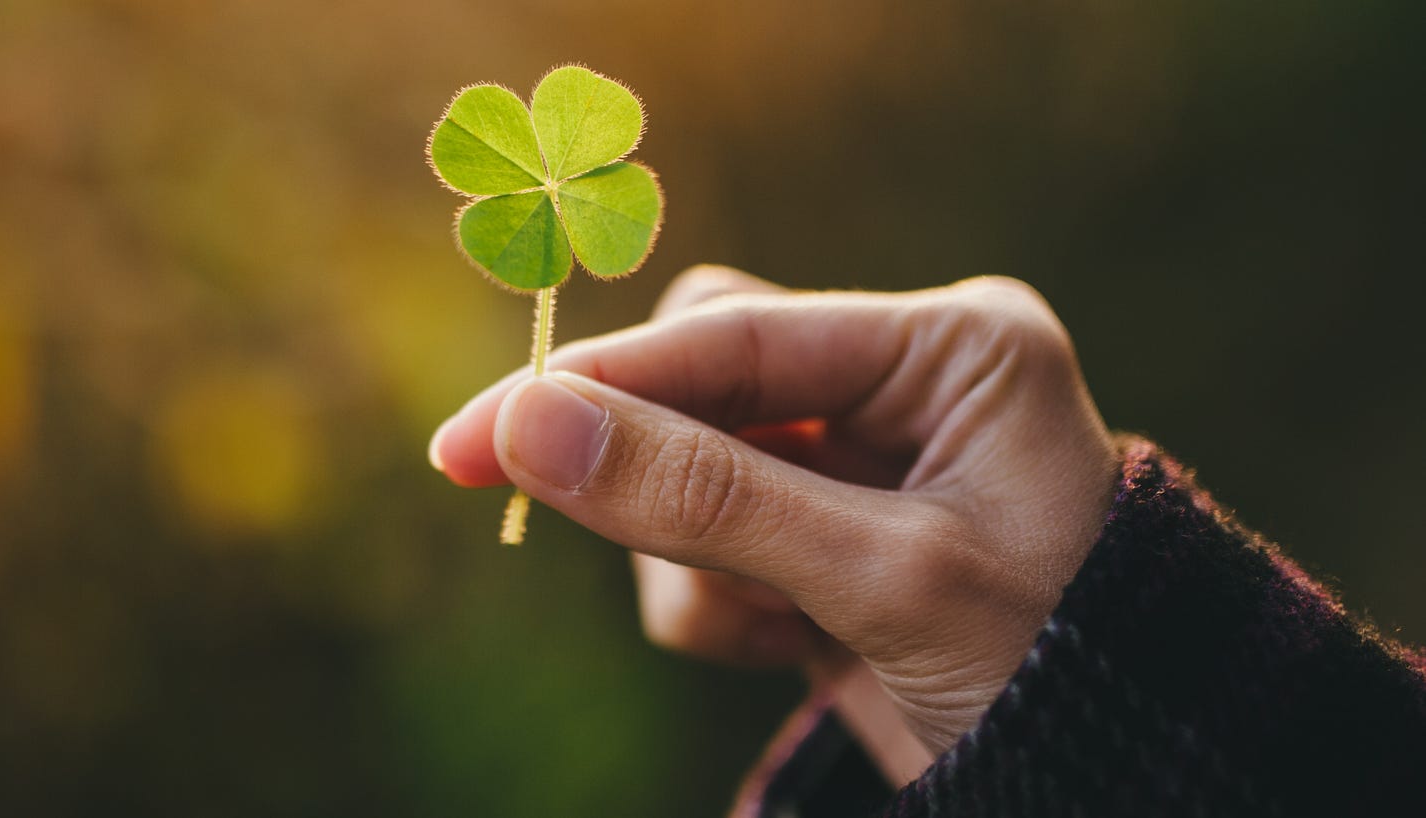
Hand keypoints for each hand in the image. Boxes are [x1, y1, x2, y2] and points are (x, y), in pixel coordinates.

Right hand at [430, 266, 1118, 755]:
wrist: (1123, 788)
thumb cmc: (1056, 669)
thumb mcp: (880, 577)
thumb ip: (704, 498)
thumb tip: (526, 426)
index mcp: (950, 348)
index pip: (735, 335)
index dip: (598, 386)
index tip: (476, 438)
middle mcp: (902, 385)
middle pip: (698, 381)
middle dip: (652, 468)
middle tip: (559, 512)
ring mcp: (858, 465)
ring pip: (687, 469)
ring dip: (693, 558)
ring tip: (771, 625)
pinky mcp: (823, 539)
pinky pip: (707, 542)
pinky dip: (714, 603)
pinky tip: (786, 644)